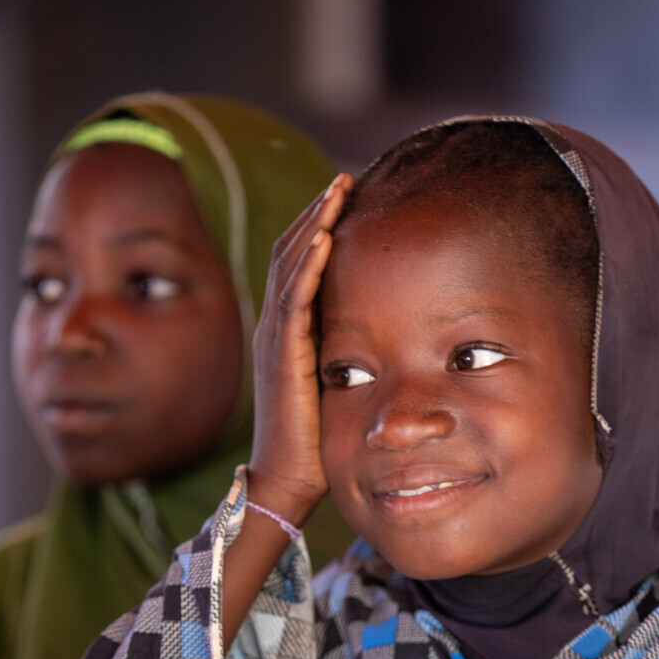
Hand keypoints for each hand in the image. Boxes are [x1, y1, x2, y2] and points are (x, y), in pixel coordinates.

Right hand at [248, 172, 352, 523]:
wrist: (286, 479)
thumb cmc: (316, 442)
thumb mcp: (335, 385)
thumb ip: (349, 355)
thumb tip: (385, 336)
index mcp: (286, 333)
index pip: (298, 266)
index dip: (318, 228)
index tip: (347, 199)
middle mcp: (274, 328)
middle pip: (292, 253)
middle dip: (317, 212)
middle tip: (345, 179)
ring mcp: (274, 340)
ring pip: (291, 266)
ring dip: (314, 224)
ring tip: (337, 190)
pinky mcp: (283, 356)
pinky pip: (294, 299)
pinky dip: (308, 265)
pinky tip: (325, 236)